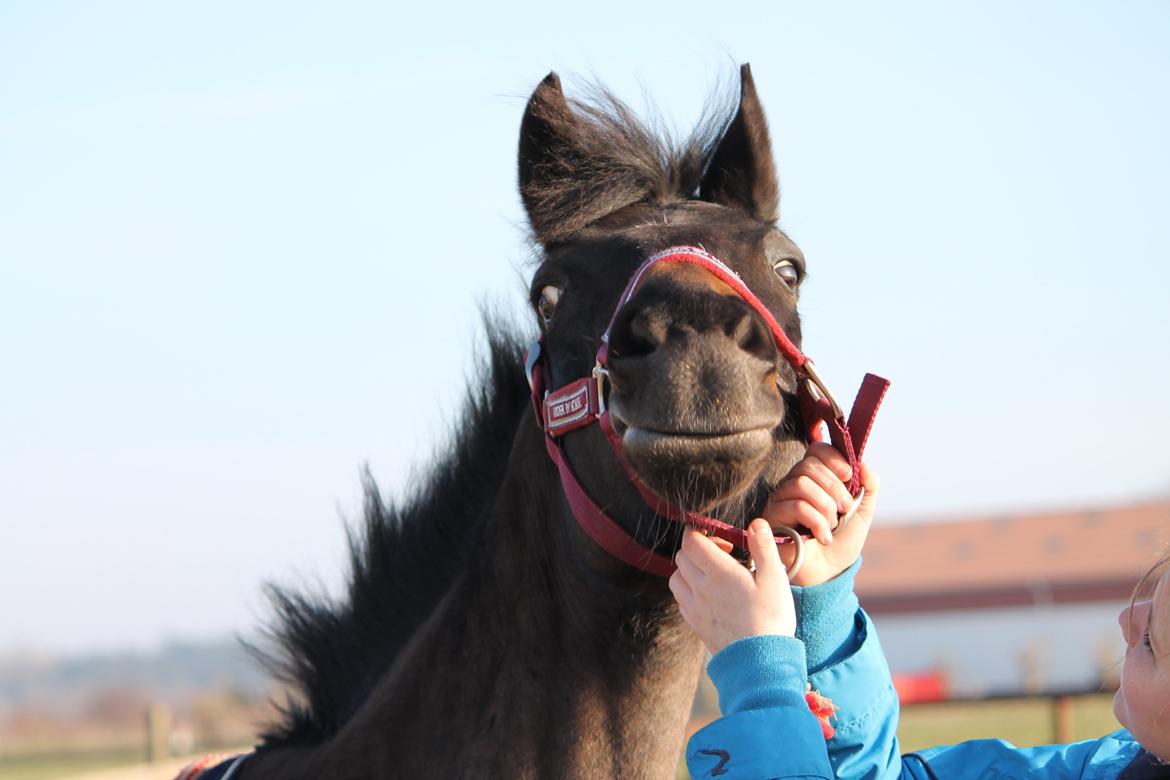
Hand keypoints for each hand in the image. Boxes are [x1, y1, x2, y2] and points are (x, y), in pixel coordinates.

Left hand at [669, 519, 795, 654]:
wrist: (760, 662)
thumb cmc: (771, 619)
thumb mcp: (775, 579)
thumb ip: (764, 547)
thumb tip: (756, 523)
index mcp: (719, 573)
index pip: (691, 541)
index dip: (699, 531)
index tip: (718, 536)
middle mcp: (700, 588)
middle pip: (682, 556)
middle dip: (697, 548)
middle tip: (722, 554)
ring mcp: (695, 607)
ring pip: (676, 577)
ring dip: (689, 569)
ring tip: (712, 573)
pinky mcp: (695, 623)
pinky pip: (681, 599)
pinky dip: (688, 590)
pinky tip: (709, 594)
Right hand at [761, 443, 880, 585]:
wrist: (828, 573)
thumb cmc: (841, 542)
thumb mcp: (861, 513)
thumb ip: (868, 487)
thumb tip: (864, 463)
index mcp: (814, 478)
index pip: (817, 450)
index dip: (833, 458)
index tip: (849, 476)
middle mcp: (793, 484)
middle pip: (809, 466)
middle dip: (834, 488)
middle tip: (844, 509)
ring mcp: (780, 500)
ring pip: (802, 484)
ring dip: (825, 506)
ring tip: (832, 525)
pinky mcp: (772, 517)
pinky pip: (797, 506)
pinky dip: (817, 521)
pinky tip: (823, 536)